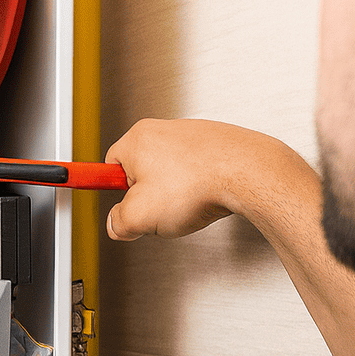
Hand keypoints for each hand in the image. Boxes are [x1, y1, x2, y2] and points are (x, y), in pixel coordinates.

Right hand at [105, 118, 241, 240]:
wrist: (247, 174)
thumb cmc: (198, 185)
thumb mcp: (141, 216)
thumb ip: (119, 223)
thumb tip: (117, 225)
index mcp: (137, 140)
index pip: (109, 165)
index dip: (111, 189)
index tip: (107, 196)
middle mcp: (163, 130)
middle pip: (141, 170)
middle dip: (147, 195)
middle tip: (156, 212)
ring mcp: (192, 135)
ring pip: (171, 172)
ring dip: (175, 193)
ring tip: (187, 206)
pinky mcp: (216, 144)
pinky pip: (197, 170)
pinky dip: (199, 186)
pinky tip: (206, 199)